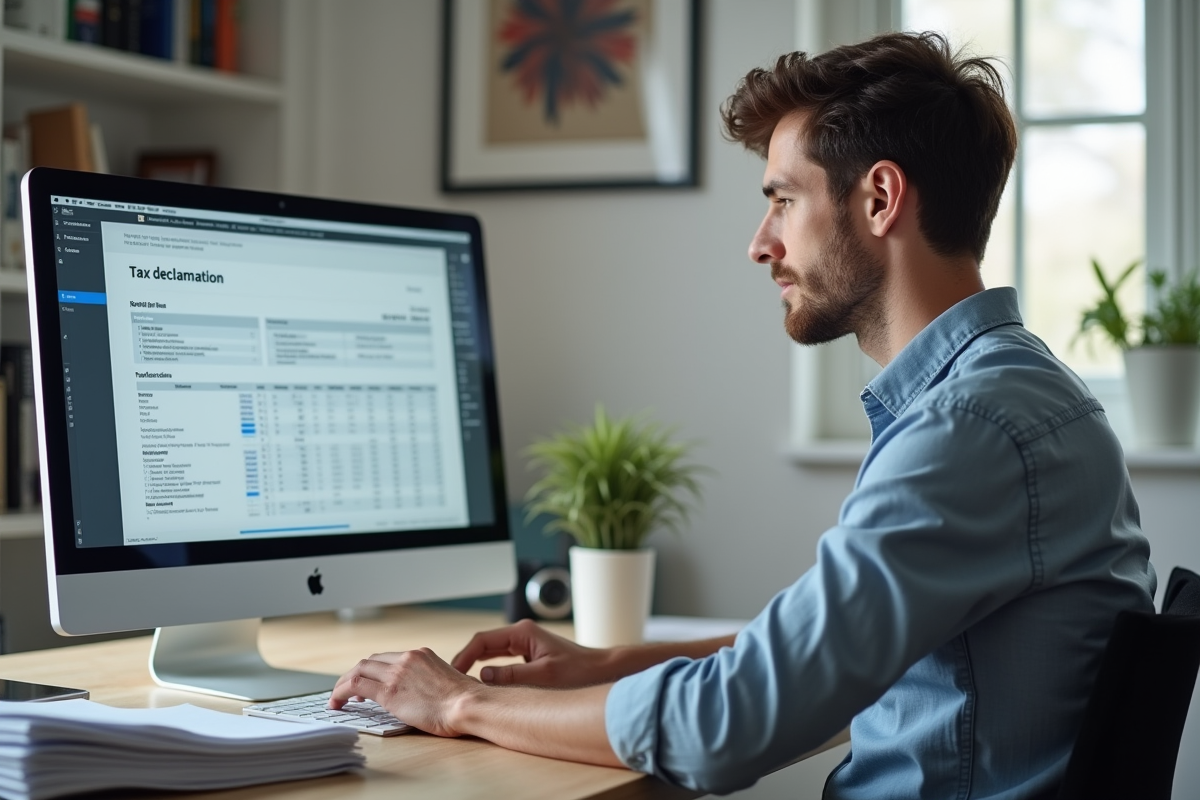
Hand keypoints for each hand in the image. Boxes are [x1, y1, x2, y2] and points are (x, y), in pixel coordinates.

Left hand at [329, 647, 480, 736]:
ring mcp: (397, 673)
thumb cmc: (464, 700)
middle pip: (370, 661)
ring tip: (337, 697)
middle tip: (348, 689)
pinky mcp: (389, 691)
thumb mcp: (446, 681)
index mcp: (421, 655)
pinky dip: (341, 692)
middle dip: (356, 674)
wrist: (467, 704)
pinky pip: (356, 686)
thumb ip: (429, 682)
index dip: (373, 670)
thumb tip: (423, 694)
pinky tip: (337, 703)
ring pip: (359, 670)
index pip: (388, 658)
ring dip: (344, 683)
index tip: (368, 682)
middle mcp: (407, 659)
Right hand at [451, 618, 614, 687]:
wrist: (601, 671)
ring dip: (476, 665)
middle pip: (483, 645)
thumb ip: (512, 675)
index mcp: (523, 632)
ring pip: (491, 653)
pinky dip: (489, 670)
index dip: (464, 657)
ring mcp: (525, 643)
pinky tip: (482, 683)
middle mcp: (521, 634)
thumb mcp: (543, 676)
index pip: (482, 641)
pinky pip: (502, 660)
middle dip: (466, 661)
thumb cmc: (579, 671)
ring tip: (461, 682)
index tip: (452, 673)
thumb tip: (483, 675)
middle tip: (450, 680)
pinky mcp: (529, 654)